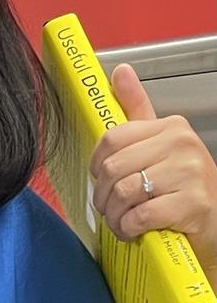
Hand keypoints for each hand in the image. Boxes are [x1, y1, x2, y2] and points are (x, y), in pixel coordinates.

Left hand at [89, 63, 216, 282]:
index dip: (97, 166)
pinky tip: (133, 230)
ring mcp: (190, 173)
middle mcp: (183, 144)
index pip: (111, 140)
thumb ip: (137, 110)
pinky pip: (139, 215)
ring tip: (121, 221)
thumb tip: (120, 71)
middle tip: (110, 208)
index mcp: (171, 127)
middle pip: (113, 168)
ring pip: (124, 192)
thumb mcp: (158, 145)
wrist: (212, 224)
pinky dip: (128, 228)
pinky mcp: (191, 204)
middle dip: (103, 196)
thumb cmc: (180, 188)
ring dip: (114, 215)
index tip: (102, 179)